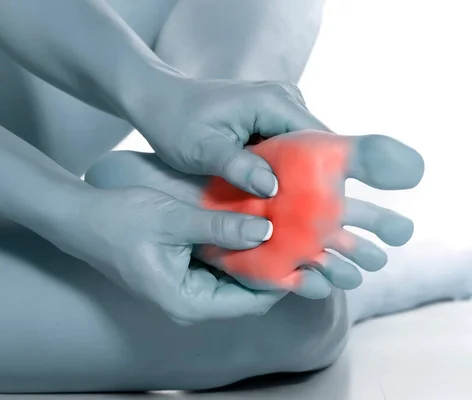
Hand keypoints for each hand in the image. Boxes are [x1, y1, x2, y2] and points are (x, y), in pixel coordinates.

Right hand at [44, 186, 283, 323]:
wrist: (81, 221)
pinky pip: (217, 268)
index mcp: (187, 301)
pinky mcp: (180, 275)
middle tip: (300, 237)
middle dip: (272, 266)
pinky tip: (250, 225)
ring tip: (283, 228)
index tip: (307, 252)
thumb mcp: (173, 220)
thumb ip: (220, 226)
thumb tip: (266, 230)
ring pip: (233, 279)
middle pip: (245, 292)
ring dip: (255, 256)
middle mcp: (188, 303)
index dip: (281, 278)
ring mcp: (183, 290)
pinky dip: (235, 250)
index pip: (251, 299)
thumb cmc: (119, 221)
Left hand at [131, 75, 328, 197]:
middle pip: (314, 147)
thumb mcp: (203, 150)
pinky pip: (285, 148)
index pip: (319, 141)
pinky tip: (272, 198)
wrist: (157, 100)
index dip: (323, 176)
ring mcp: (278, 108)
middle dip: (310, 181)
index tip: (318, 211)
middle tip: (304, 221)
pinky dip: (280, 171)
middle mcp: (284, 99)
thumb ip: (238, 167)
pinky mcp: (268, 118)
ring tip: (290, 214)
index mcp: (274, 102)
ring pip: (301, 150)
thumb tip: (273, 189)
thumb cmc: (174, 122)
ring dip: (295, 178)